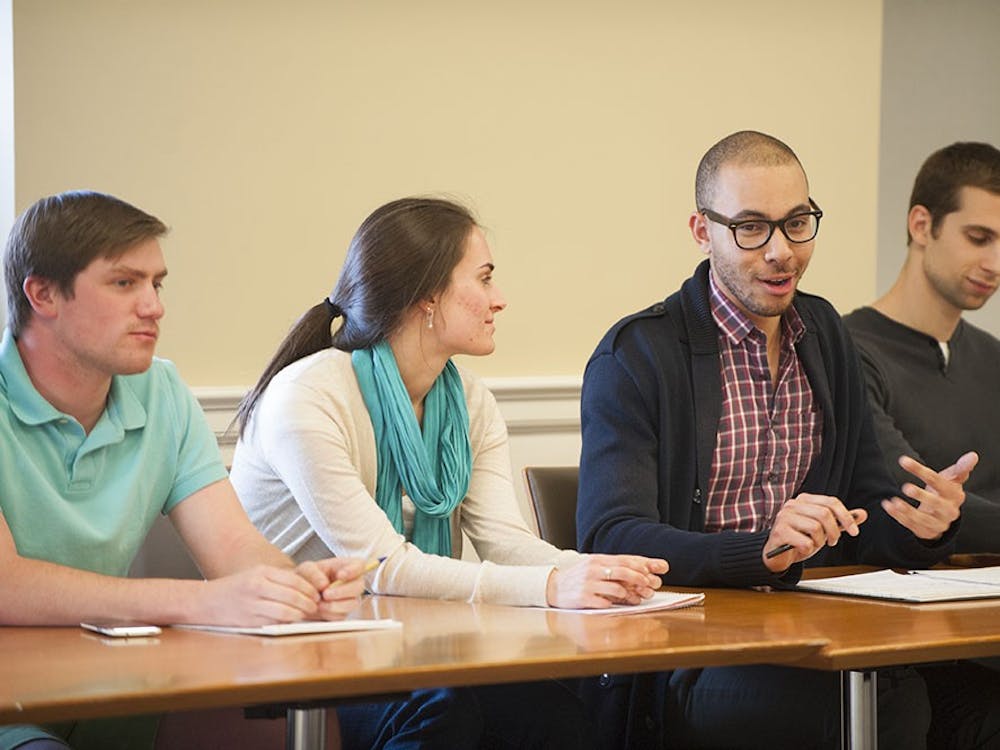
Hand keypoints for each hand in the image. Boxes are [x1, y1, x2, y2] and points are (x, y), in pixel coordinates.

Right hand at [195, 564, 323, 626]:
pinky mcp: (249, 621)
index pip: (294, 580)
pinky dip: (287, 623)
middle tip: (316, 606)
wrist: (205, 602)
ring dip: (300, 614)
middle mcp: (257, 586)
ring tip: (307, 614)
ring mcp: (253, 604)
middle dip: (308, 603)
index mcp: (261, 573)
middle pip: (293, 596)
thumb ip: (277, 580)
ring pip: (286, 611)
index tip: (317, 594)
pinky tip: (292, 621)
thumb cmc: (234, 589)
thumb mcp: (255, 575)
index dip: (310, 588)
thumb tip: (304, 589)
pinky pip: (275, 622)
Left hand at [303, 558, 368, 618]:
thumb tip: (325, 584)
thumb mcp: (307, 569)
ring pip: (352, 603)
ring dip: (335, 605)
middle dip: (342, 591)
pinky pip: (343, 616)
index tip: (340, 575)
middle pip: (359, 586)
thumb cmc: (308, 578)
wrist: (302, 596)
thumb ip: (313, 572)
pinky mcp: (344, 612)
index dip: (353, 571)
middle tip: (326, 594)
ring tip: (320, 604)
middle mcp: (353, 582)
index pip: (359, 565)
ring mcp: (350, 598)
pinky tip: (321, 610)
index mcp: (347, 567)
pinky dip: (330, 614)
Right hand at [546, 554, 667, 608]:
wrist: (553, 586)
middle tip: (650, 584)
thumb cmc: (579, 577)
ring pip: (615, 587)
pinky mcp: (583, 598)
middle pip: (622, 571)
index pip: (624, 559)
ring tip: (636, 599)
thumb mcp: (595, 567)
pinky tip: (617, 605)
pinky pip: (604, 602)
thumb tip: (640, 573)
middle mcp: (594, 569)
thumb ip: (614, 568)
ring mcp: (588, 583)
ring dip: (629, 594)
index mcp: (598, 559)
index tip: (657, 569)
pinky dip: (613, 604)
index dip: (642, 564)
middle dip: (639, 578)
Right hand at [763, 493, 866, 571]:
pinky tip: (801, 549)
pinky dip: (808, 550)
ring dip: (819, 542)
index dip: (846, 517)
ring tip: (813, 545)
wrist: (777, 554)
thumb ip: (840, 521)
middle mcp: (792, 505)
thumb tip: (862, 514)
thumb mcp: (823, 529)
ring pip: (815, 528)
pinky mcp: (779, 532)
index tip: (855, 531)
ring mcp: (784, 517)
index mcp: (804, 500)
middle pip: (824, 514)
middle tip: (832, 541)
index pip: (831, 502)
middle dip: (834, 531)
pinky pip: (805, 542)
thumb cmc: (799, 539)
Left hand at [882, 452, 977, 540]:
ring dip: (908, 510)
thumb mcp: (952, 480)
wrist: (942, 515)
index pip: (939, 482)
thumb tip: (973, 456)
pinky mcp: (926, 531)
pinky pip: (911, 525)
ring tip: (895, 501)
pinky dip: (898, 516)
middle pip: (936, 503)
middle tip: (906, 487)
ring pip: (923, 519)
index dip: (922, 471)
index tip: (903, 460)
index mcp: (955, 495)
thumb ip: (960, 469)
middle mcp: (949, 511)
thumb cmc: (944, 491)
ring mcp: (938, 523)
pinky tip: (887, 505)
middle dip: (922, 496)